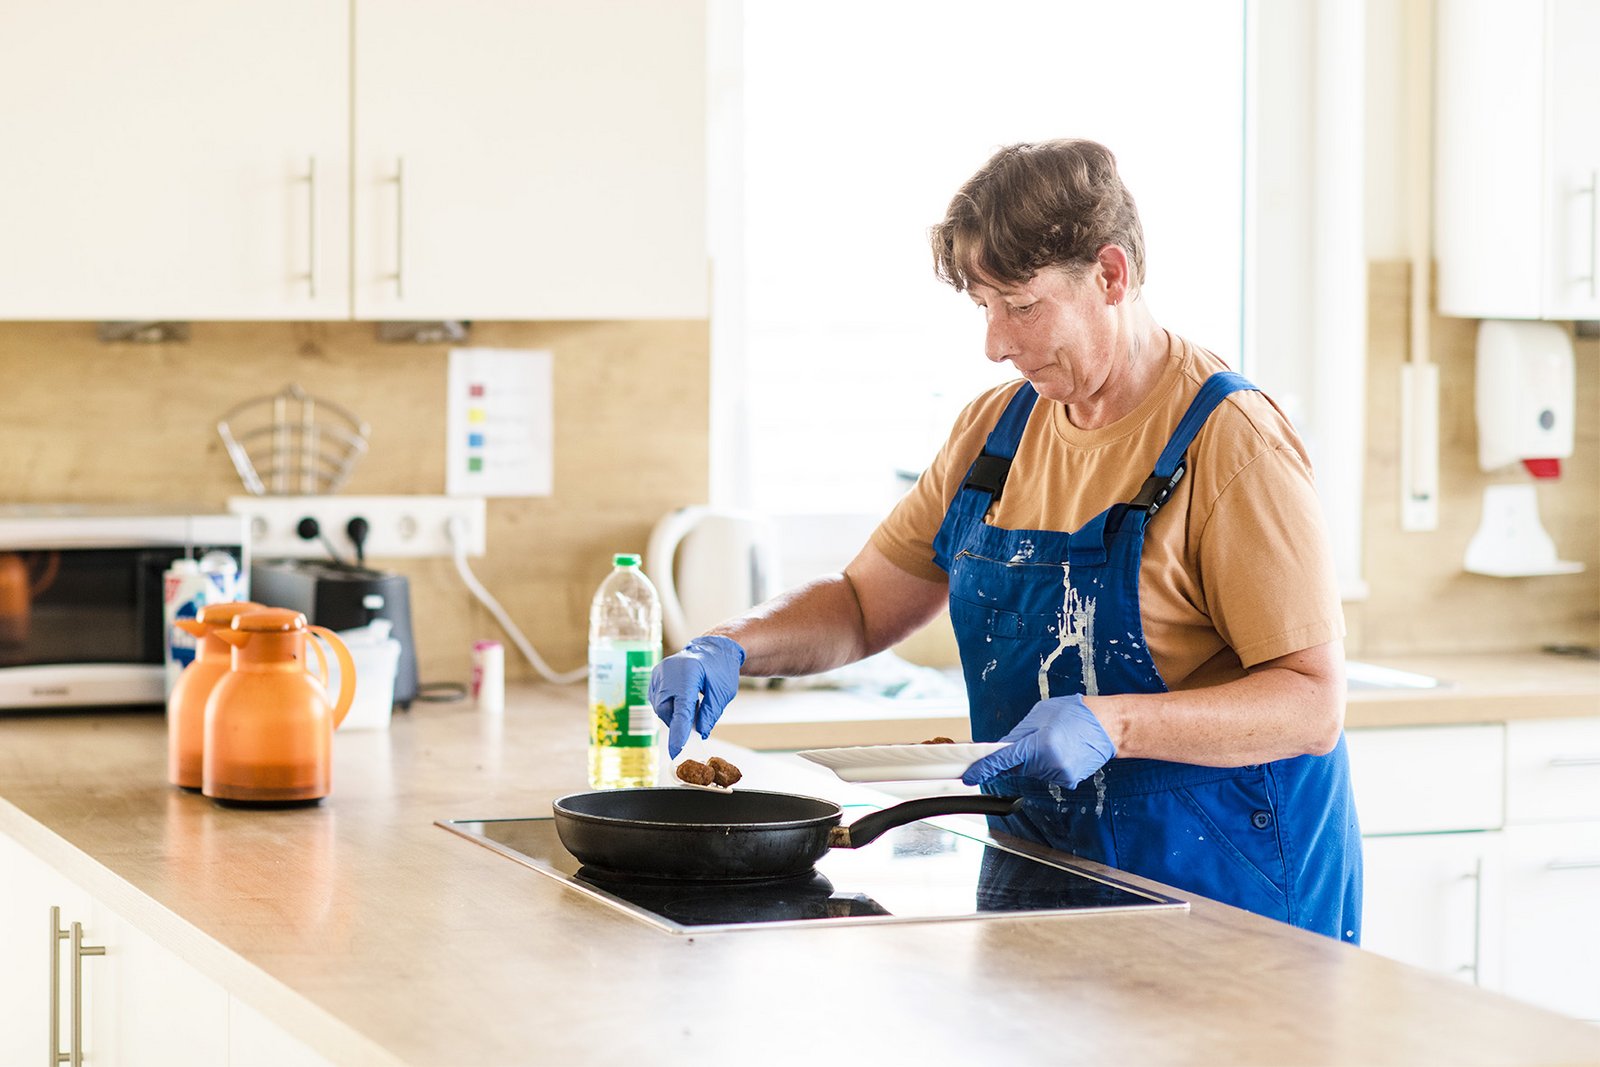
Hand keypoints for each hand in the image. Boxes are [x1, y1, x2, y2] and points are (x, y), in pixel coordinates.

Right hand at [648, 635, 745, 757]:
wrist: (713, 648)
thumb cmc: (720, 668)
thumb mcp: (723, 692)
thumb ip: (710, 714)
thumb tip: (700, 733)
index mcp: (687, 675)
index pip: (681, 711)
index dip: (679, 733)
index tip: (677, 751)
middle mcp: (668, 672)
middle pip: (667, 710)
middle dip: (679, 722)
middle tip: (696, 724)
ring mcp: (659, 673)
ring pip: (661, 706)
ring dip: (675, 713)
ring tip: (694, 704)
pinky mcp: (655, 676)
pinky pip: (658, 699)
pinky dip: (670, 705)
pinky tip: (684, 700)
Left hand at [960, 694, 1115, 788]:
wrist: (1108, 726)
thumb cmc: (1075, 714)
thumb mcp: (1039, 715)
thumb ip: (1018, 734)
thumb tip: (1000, 748)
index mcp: (1039, 744)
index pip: (1002, 761)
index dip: (983, 770)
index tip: (970, 776)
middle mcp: (1048, 764)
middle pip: (1017, 767)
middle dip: (1016, 756)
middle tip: (1032, 739)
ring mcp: (1059, 775)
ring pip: (1031, 771)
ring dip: (1033, 759)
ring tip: (1052, 741)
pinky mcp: (1067, 781)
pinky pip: (1046, 774)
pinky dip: (1047, 764)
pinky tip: (1060, 750)